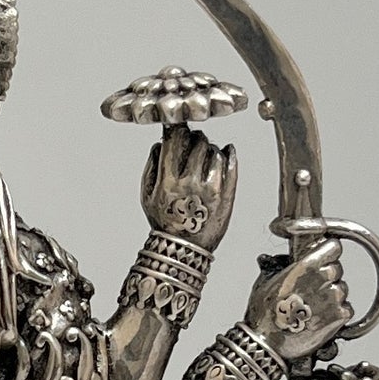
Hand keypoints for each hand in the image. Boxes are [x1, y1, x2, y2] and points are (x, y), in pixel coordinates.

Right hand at [142, 126, 236, 248]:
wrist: (184, 250)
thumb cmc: (165, 223)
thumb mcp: (146, 197)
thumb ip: (151, 167)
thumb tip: (159, 143)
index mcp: (169, 181)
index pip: (175, 139)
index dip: (177, 129)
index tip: (177, 128)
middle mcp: (191, 182)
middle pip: (198, 141)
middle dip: (195, 138)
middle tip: (194, 143)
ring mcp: (212, 188)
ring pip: (215, 150)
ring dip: (210, 148)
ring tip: (205, 157)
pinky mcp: (227, 194)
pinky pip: (231, 164)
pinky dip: (229, 154)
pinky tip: (225, 152)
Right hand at [245, 237, 351, 360]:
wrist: (268, 344)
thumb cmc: (263, 315)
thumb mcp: (265, 282)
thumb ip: (281, 267)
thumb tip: (284, 260)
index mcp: (305, 265)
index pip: (334, 247)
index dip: (328, 252)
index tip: (323, 257)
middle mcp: (322, 279)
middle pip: (337, 268)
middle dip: (327, 277)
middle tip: (312, 289)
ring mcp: (333, 298)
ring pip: (342, 289)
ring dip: (332, 296)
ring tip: (313, 308)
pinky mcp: (339, 317)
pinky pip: (346, 309)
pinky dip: (337, 314)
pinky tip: (319, 319)